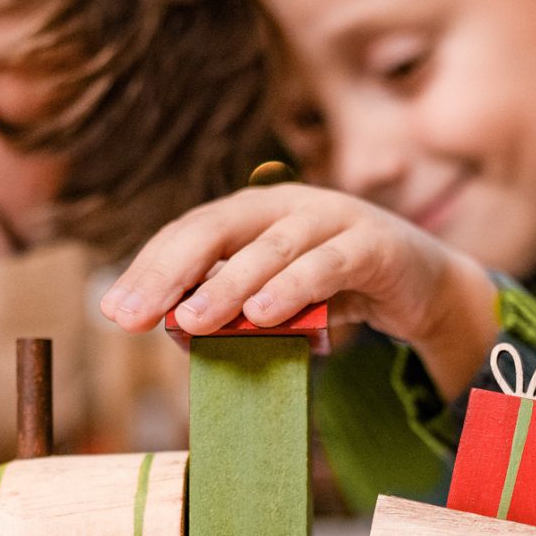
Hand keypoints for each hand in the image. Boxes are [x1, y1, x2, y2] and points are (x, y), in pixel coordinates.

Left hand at [100, 184, 497, 400]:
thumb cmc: (335, 292)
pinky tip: (262, 315)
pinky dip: (293, 287)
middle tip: (131, 317)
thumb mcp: (275, 303)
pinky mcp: (373, 243)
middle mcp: (284, 206)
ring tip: (188, 322)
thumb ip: (233, 310)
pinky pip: (327, 264)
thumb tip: (175, 329)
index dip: (148, 268)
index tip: (113, 310)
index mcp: (251, 214)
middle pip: (215, 229)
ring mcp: (332, 217)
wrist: (421, 286)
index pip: (188, 233)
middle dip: (168, 273)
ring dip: (226, 285)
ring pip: (270, 248)